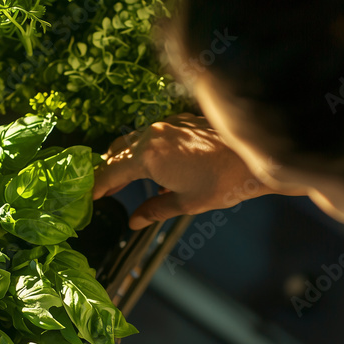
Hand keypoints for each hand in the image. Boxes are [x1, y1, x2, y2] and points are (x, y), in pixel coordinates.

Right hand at [93, 113, 274, 229]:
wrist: (257, 157)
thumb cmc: (224, 182)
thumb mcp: (186, 203)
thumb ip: (154, 210)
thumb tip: (134, 222)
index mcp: (148, 156)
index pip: (110, 171)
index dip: (96, 186)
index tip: (86, 197)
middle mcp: (152, 134)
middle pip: (117, 151)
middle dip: (106, 170)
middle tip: (100, 189)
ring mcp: (167, 124)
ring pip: (133, 140)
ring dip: (124, 159)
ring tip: (122, 180)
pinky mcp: (181, 121)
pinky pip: (152, 134)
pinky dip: (143, 149)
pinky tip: (152, 167)